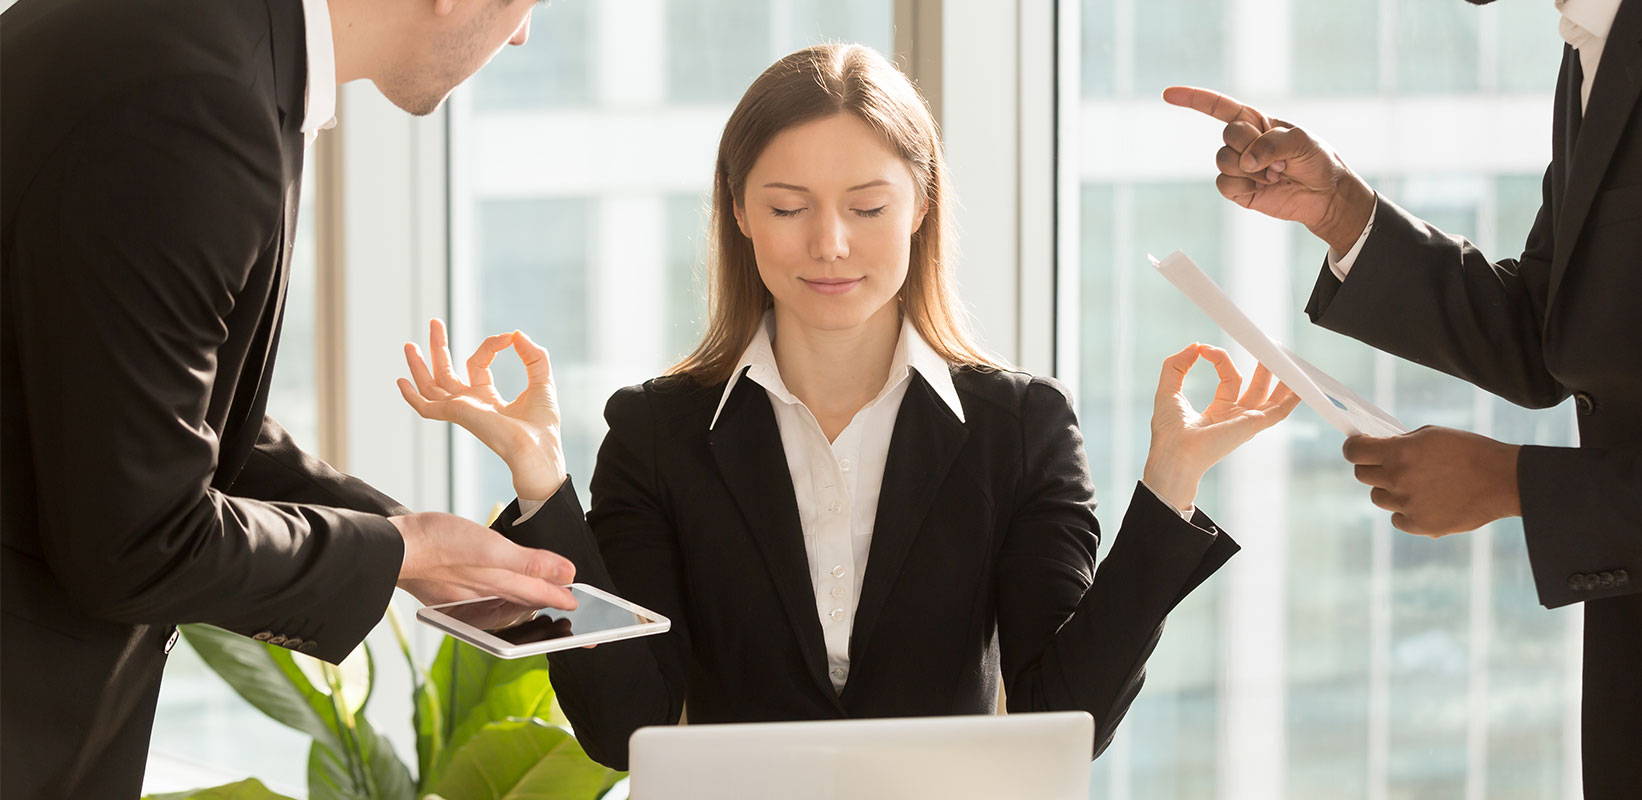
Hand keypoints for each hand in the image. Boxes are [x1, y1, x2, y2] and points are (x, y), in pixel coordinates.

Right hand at [391, 511, 577, 609]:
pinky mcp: (451, 591)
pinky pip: (484, 598)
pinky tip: (497, 595)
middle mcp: (486, 596)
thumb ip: (530, 563)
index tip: (581, 605)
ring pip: (505, 601)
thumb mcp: (491, 549)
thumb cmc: (438, 544)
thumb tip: (566, 574)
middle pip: (526, 602)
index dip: (563, 598)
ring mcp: (467, 595)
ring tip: (540, 605)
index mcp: (499, 586)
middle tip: (568, 614)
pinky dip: (499, 597)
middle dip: (548, 606)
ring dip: (525, 603)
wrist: (392, 547)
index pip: (541, 595)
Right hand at [398, 319, 565, 500]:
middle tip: (434, 322)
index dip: (491, 345)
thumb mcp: (542, 381)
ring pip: (431, 386)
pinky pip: (426, 408)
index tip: (509, 337)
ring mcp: (461, 409)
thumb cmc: (541, 425)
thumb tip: (518, 335)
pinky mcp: (457, 413)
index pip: (478, 363)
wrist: (537, 447)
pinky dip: (412, 396)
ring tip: (409, 344)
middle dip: (438, 347)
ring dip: (419, 365)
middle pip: (446, 373)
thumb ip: (534, 356)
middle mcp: (470, 404)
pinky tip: (400, 381)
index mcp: (487, 399)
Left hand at [1144, 344, 1301, 509]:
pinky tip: (1302, 385)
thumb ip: (1176, 365)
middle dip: (1263, 367)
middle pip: (1256, 387)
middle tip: (1268, 345)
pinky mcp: (1252, 425)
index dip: (1220, 358)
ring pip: (1272, 397)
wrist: (1174, 453)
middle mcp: (1235, 417)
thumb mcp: (1168, 390)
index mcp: (1218, 411)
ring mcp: (1245, 422)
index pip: (1230, 378)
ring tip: (1286, 357)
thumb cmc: (1168, 432)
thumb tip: (1195, 346)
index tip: (1204, 348)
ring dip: (1281, 378)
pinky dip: (1293, 398)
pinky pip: (1279, 411)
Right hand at [1161, 85, 1375, 254]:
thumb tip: (1245, 162)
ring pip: (1223, 161)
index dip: (1193, 99)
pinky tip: (1265, 186)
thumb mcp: (1300, 141)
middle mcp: (1243, 142)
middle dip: (1253, 145)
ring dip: (1252, 169)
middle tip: (1278, 158)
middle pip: (1227, 135)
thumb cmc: (1315, 160)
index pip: (1218, 106)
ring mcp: (1238, 166)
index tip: (1168, 94)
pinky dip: (1245, 185)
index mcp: (1255, 121)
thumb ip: (1270, 144)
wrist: (1324, 195)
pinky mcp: (1237, 190)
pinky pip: (1224, 183)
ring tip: (1275, 174)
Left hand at [1343, 426, 1521, 535]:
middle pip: (1363, 475)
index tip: (1358, 447)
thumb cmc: (1469, 451)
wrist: (1503, 480)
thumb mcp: (1432, 435)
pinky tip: (1425, 502)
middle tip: (1387, 464)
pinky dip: (1406, 512)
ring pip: (1379, 498)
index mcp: (1399, 452)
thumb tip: (1377, 448)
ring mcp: (1408, 504)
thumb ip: (1400, 443)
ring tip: (1416, 484)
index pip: (1354, 452)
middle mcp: (1398, 479)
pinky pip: (1397, 519)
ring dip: (1390, 490)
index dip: (1353, 448)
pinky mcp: (1420, 525)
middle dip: (1371, 467)